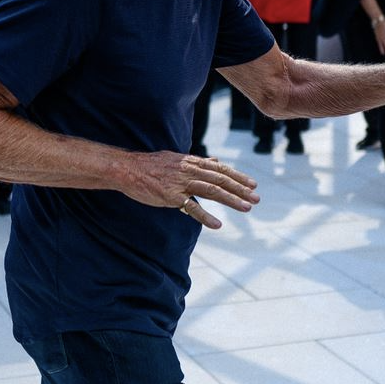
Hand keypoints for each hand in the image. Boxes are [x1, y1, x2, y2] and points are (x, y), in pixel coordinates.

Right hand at [120, 151, 259, 229]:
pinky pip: (191, 207)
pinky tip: (217, 225)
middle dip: (240, 189)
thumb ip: (197, 162)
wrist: (128, 169)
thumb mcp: (176, 159)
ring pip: (212, 190)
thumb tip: (214, 160)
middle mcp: (189, 170)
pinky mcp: (171, 196)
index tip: (252, 184)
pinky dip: (206, 216)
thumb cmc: (151, 165)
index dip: (237, 177)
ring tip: (246, 208)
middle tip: (257, 198)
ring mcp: (181, 183)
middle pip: (220, 179)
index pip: (220, 169)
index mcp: (191, 162)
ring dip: (231, 200)